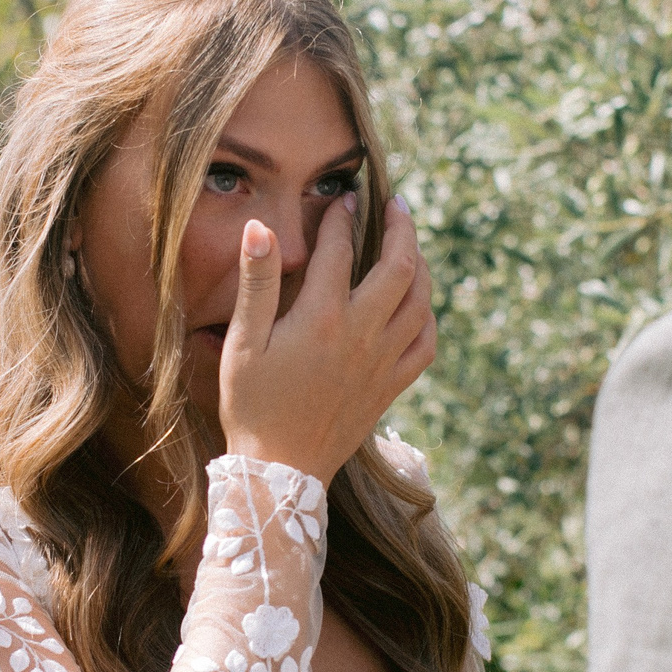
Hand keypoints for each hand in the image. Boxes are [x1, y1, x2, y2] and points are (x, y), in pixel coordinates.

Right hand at [218, 195, 435, 485]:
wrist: (280, 471)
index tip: (342, 200)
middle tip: (396, 204)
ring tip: (410, 245)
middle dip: (401, 228)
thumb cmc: (252, 405)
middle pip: (400, 267)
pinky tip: (419, 304)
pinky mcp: (390, 387)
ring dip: (420, 265)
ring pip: (420, 301)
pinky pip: (425, 343)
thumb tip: (259, 228)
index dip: (342, 218)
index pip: (340, 250)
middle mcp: (361, 336)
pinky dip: (427, 315)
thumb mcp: (243, 342)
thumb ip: (257, 283)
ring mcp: (382, 363)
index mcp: (321, 319)